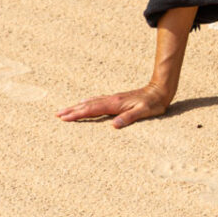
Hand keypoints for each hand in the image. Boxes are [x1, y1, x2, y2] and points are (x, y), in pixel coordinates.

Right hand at [56, 83, 172, 128]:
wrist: (160, 90)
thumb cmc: (153, 103)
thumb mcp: (144, 112)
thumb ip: (129, 117)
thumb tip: (114, 126)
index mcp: (115, 104)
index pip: (91, 110)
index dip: (77, 114)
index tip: (63, 118)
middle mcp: (111, 100)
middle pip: (87, 105)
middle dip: (72, 110)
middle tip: (57, 115)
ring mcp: (113, 99)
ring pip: (91, 102)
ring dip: (77, 106)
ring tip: (65, 110)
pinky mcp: (117, 99)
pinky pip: (97, 101)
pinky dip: (87, 103)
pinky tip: (84, 103)